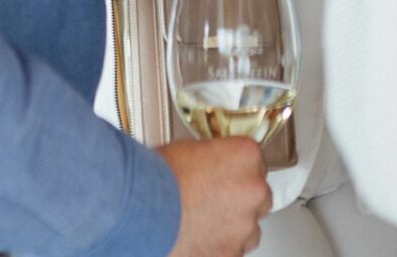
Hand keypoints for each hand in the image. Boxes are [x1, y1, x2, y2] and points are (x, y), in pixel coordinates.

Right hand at [160, 138, 270, 255]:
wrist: (138, 209)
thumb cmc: (156, 178)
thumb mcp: (188, 150)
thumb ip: (214, 158)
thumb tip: (211, 165)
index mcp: (245, 156)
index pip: (254, 160)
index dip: (236, 169)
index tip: (225, 175)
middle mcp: (253, 190)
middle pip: (258, 195)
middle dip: (240, 199)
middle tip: (213, 200)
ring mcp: (245, 225)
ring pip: (248, 227)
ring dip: (232, 226)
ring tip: (202, 222)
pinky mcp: (231, 254)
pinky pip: (233, 250)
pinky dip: (219, 247)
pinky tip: (197, 238)